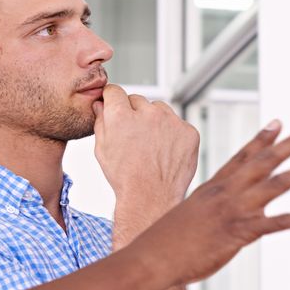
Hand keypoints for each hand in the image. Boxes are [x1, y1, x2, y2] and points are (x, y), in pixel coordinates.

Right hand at [94, 84, 199, 232]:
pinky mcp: (188, 131)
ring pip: (160, 110)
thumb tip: (101, 105)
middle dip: (134, 114)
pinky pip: (178, 124)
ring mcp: (171, 121)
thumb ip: (100, 121)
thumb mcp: (102, 149)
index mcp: (121, 115)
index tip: (115, 105)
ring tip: (151, 147)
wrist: (151, 198)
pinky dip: (172, 135)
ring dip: (155, 121)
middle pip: (138, 100)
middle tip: (134, 137)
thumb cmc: (125, 177)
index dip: (113, 100)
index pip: (115, 91)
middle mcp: (148, 113)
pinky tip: (165, 152)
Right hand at [133, 116, 289, 285]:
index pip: (244, 155)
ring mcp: (237, 209)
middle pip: (268, 158)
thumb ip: (206, 213)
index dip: (263, 138)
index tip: (279, 122)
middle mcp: (229, 191)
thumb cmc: (164, 243)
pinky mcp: (243, 231)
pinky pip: (283, 222)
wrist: (153, 257)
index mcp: (215, 187)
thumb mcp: (186, 218)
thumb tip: (213, 219)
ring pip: (280, 182)